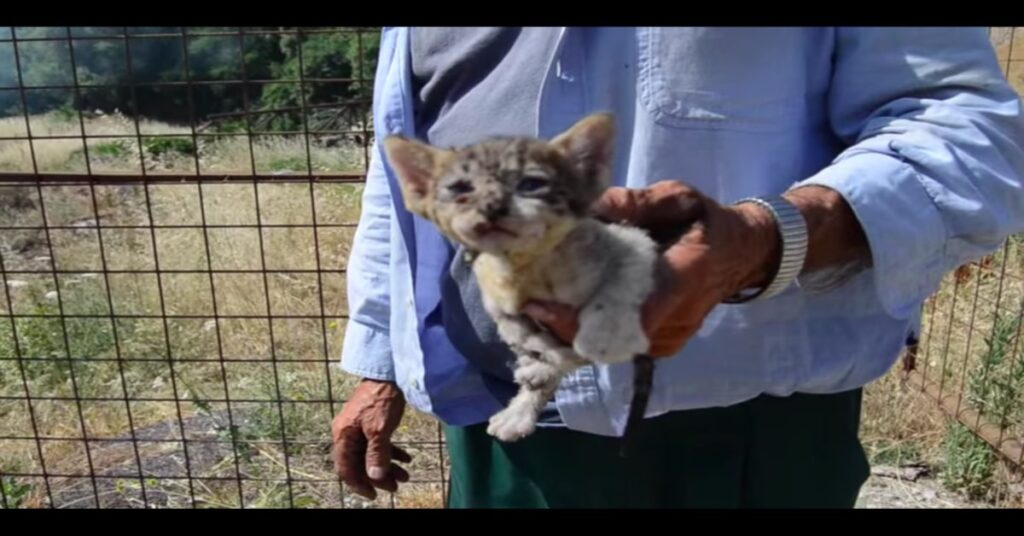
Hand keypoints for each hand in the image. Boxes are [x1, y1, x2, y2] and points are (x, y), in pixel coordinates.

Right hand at [330, 379, 411, 499]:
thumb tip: (375, 478)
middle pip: (360, 463)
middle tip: (396, 487)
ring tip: (405, 476)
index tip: (374, 496)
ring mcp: (359, 427)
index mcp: (343, 435)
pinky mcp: (371, 422)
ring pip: (371, 454)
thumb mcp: (379, 430)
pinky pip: (379, 444)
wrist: (389, 373)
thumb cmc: (382, 399)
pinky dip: (391, 452)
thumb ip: (376, 455)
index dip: (359, 484)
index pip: (346, 469)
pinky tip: (406, 458)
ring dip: (388, 466)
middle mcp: (347, 433)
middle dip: (378, 477)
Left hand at [523, 180, 779, 356]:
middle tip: (525, 304)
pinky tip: (556, 315)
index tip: (544, 306)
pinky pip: (615, 347)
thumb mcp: (680, 198)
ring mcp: (667, 338)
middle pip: (610, 338)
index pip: (634, 310)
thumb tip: (595, 206)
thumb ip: (641, 202)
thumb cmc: (706, 222)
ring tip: (533, 309)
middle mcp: (675, 319)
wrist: (740, 255)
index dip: (584, 317)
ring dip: (570, 333)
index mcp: (685, 277)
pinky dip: (584, 334)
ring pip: (609, 348)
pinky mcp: (658, 345)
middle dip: (564, 326)